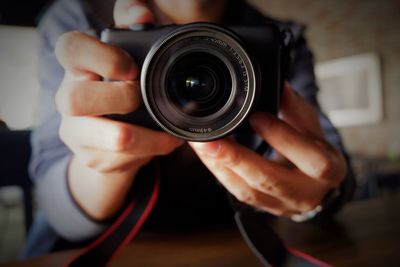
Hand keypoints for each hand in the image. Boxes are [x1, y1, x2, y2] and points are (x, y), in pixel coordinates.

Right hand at [54, 1, 181, 219]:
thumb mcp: (127, 55)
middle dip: (120, 99)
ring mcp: (76, 131)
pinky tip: (162, 141)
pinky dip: (153, 149)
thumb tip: (141, 13)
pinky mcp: (91, 157)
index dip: (102, 57)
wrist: (112, 135)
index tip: (131, 68)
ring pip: (111, 138)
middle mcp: (68, 98)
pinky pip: (125, 159)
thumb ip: (132, 26)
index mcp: (77, 66)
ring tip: (165, 129)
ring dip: (147, 135)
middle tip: (140, 98)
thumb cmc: (122, 86)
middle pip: (75, 99)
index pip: (70, 48)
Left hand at [189, 84, 346, 216]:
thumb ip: (294, 106)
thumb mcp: (311, 125)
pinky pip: (237, 193)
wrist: (313, 181)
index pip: (311, 159)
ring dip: (220, 166)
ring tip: (200, 145)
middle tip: (210, 140)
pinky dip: (219, 172)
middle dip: (237, 159)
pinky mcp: (262, 207)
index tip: (256, 117)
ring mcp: (282, 205)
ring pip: (248, 191)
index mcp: (329, 171)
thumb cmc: (314, 148)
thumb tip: (278, 83)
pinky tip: (206, 155)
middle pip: (270, 181)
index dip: (283, 138)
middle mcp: (306, 194)